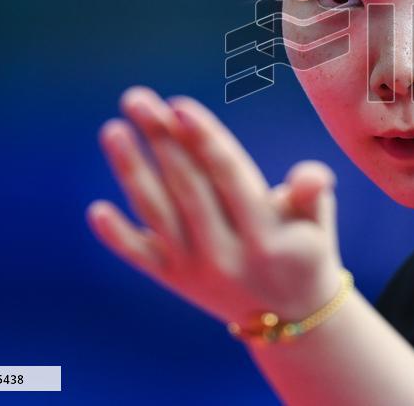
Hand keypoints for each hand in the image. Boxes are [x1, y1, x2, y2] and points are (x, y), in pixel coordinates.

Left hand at [86, 85, 343, 327]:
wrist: (289, 316)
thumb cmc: (304, 246)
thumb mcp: (317, 220)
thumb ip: (312, 192)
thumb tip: (312, 176)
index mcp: (267, 235)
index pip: (229, 175)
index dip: (203, 138)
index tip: (179, 105)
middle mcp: (227, 254)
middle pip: (187, 185)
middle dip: (161, 138)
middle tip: (136, 99)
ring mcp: (197, 269)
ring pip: (158, 213)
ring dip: (132, 171)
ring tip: (112, 130)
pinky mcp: (175, 280)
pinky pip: (141, 257)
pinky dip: (117, 236)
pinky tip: (96, 210)